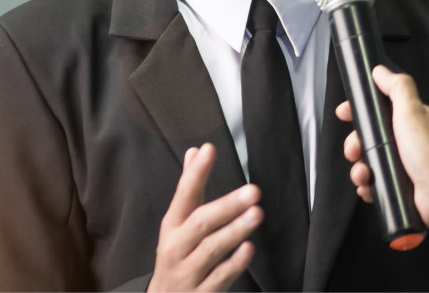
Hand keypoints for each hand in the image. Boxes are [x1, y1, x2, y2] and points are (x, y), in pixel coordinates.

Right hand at [148, 143, 262, 291]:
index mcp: (172, 227)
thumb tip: (196, 151)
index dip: (195, 173)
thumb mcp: (178, 223)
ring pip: (210, 250)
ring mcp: (188, 273)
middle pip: (200, 223)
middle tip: (252, 191)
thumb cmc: (177, 256)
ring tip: (256, 214)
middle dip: (226, 206)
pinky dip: (234, 263)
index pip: (184, 195)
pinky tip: (248, 248)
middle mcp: (177, 248)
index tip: (209, 151)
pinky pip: (218, 278)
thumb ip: (190, 187)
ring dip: (234, 231)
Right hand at [336, 66, 428, 247]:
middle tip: (354, 151)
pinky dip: (367, 185)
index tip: (344, 113)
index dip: (359, 110)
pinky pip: (374, 182)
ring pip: (368, 161)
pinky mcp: (399, 184)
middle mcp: (405, 141)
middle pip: (368, 137)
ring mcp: (402, 164)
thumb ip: (397, 87)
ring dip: (359, 169)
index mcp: (408, 119)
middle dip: (354, 144)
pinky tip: (368, 187)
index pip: (378, 108)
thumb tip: (381, 71)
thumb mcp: (412, 111)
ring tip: (363, 175)